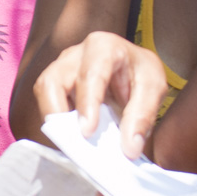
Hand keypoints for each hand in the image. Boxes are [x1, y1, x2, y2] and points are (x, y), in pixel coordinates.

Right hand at [32, 32, 168, 158]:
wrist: (132, 70)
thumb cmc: (140, 73)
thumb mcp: (153, 89)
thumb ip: (142, 116)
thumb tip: (129, 148)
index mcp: (104, 47)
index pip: (90, 74)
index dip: (87, 103)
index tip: (87, 131)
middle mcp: (75, 54)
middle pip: (53, 81)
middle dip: (59, 114)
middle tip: (74, 141)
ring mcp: (61, 68)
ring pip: (43, 91)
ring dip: (55, 120)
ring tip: (73, 141)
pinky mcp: (55, 84)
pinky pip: (46, 103)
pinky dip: (57, 123)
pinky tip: (74, 136)